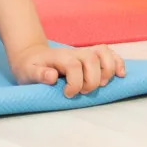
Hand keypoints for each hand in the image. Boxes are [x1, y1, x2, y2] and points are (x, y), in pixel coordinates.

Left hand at [10, 43, 124, 98]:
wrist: (32, 55)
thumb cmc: (30, 67)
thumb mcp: (27, 72)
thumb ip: (39, 74)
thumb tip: (52, 76)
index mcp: (60, 57)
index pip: (74, 65)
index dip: (75, 83)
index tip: (68, 95)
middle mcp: (74, 52)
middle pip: (92, 59)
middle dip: (92, 79)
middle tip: (83, 92)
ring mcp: (84, 52)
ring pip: (104, 53)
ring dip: (108, 70)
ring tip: (102, 85)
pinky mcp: (90, 56)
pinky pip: (109, 54)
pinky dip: (117, 63)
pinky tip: (120, 75)